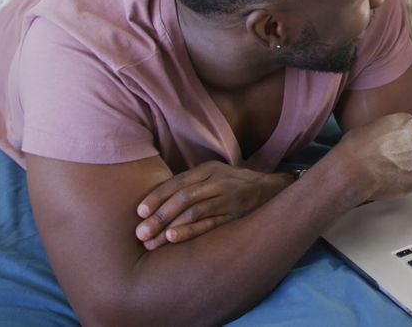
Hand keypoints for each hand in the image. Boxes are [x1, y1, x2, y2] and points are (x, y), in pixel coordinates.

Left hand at [134, 161, 290, 249]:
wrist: (272, 189)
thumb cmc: (234, 185)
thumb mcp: (213, 176)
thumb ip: (190, 185)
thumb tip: (157, 202)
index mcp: (208, 169)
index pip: (176, 183)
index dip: (156, 197)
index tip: (139, 213)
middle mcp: (217, 181)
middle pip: (183, 198)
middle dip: (159, 217)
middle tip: (140, 234)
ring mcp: (228, 198)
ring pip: (194, 211)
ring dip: (170, 227)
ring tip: (152, 242)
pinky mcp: (236, 214)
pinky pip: (210, 223)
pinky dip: (190, 231)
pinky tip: (174, 238)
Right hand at [329, 112, 411, 200]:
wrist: (354, 169)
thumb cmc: (356, 147)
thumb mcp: (370, 127)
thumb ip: (387, 131)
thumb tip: (385, 139)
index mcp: (407, 122)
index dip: (405, 140)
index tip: (396, 147)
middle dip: (407, 154)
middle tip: (391, 161)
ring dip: (406, 169)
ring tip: (387, 173)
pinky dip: (403, 182)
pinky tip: (388, 182)